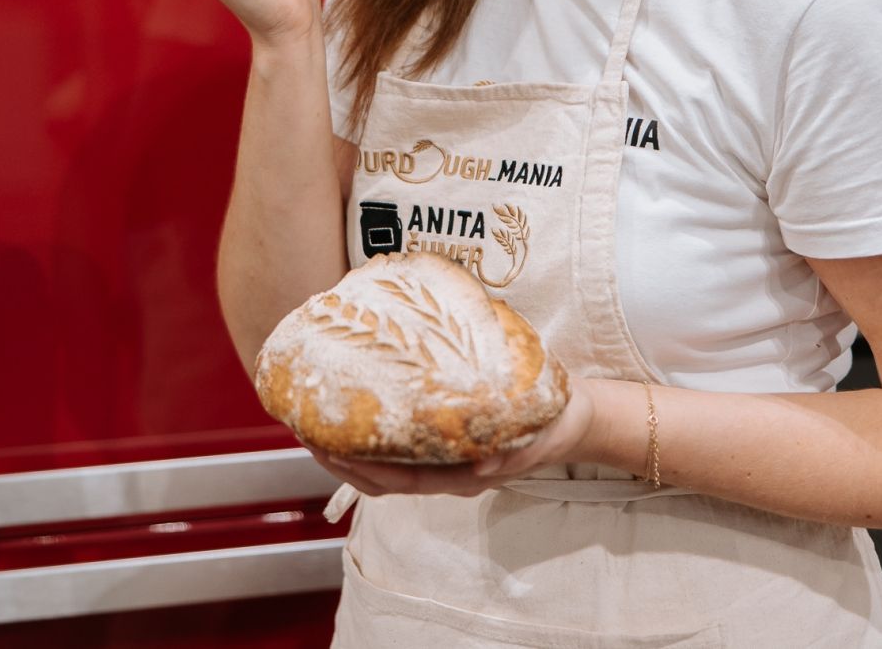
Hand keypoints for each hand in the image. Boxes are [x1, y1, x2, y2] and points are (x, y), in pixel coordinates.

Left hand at [308, 375, 599, 497]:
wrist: (574, 417)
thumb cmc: (552, 423)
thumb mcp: (535, 435)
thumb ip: (510, 448)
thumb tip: (479, 461)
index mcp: (460, 475)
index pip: (397, 480)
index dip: (358, 467)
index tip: (328, 446)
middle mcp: (445, 470)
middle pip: (380, 476)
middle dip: (340, 457)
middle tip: (307, 427)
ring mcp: (444, 457)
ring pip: (386, 462)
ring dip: (351, 445)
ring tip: (323, 415)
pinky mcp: (447, 437)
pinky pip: (402, 442)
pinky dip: (377, 429)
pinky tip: (365, 402)